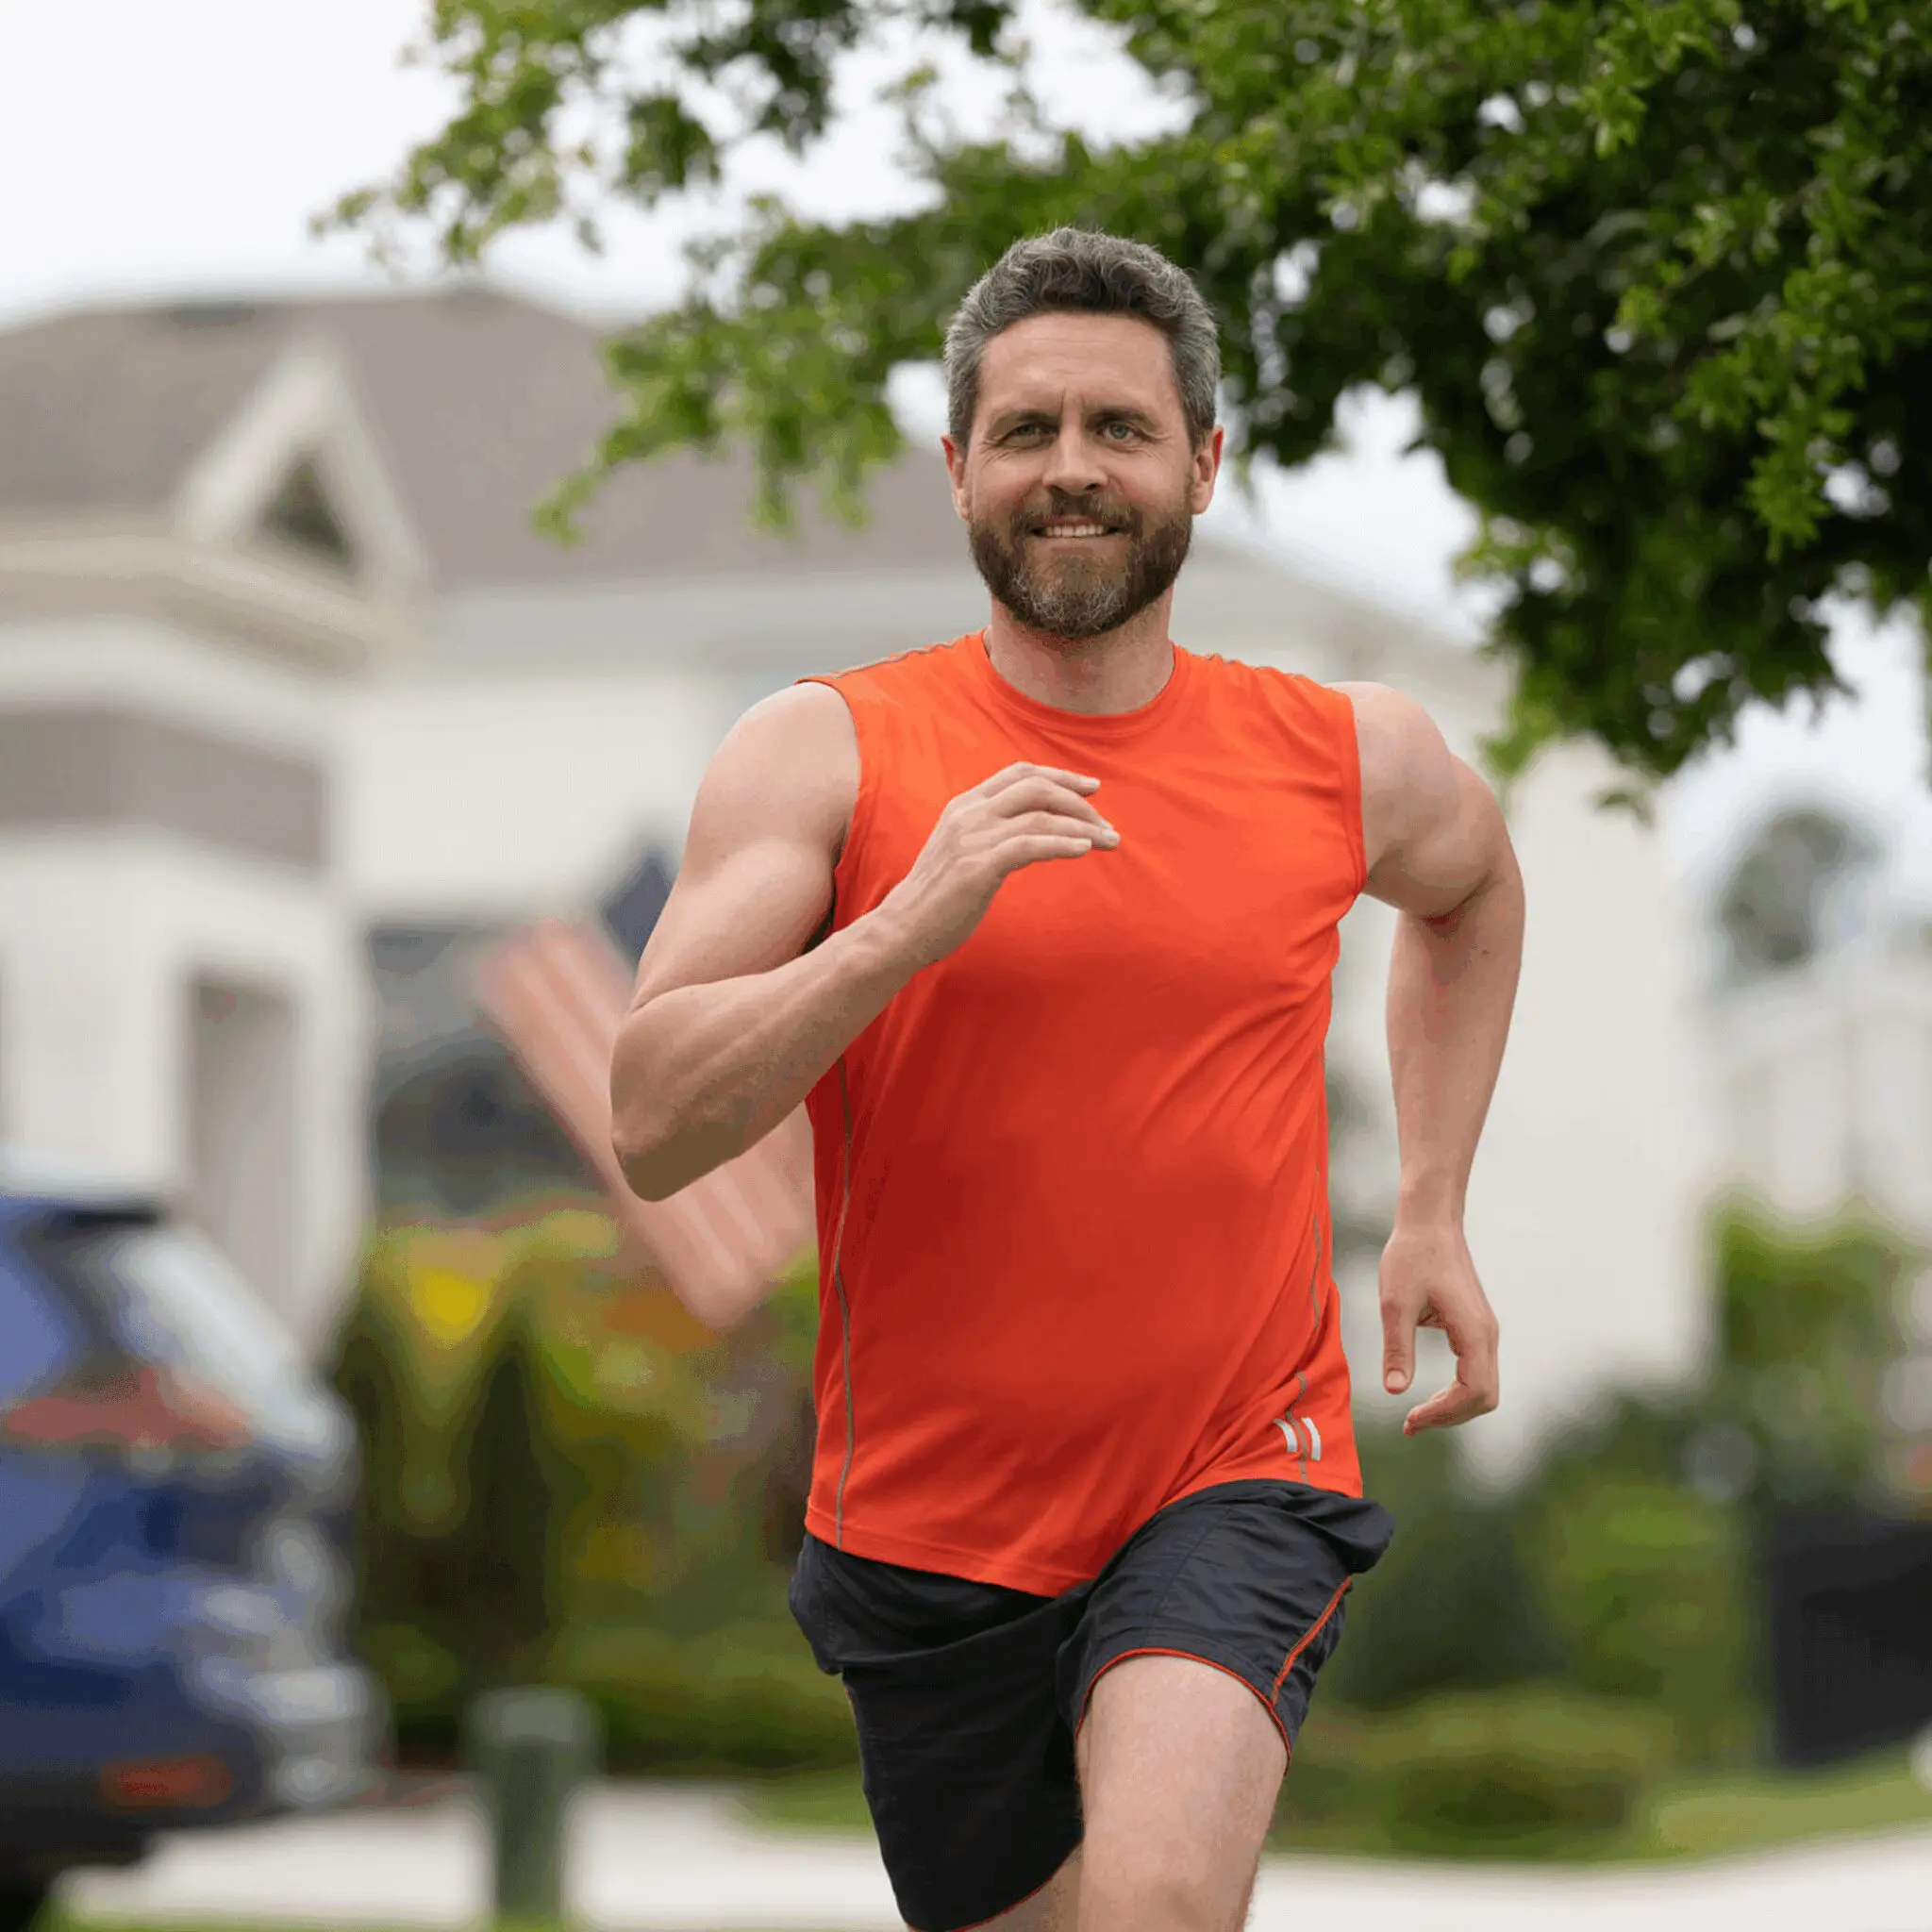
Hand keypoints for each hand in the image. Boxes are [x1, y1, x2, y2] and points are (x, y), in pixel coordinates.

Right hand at [877, 762, 1117, 971]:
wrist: (902, 928)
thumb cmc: (937, 898)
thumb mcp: (962, 852)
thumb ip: (990, 835)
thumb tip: (1030, 832)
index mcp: (965, 805)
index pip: (1019, 774)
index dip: (1060, 776)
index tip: (1092, 788)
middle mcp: (969, 814)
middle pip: (1036, 786)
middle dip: (1078, 800)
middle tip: (1106, 823)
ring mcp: (972, 838)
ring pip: (1039, 815)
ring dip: (1081, 826)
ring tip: (1108, 841)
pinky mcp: (979, 866)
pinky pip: (1030, 845)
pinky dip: (1062, 843)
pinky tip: (1084, 849)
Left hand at [1378, 1218, 1499, 1432]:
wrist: (1430, 1222)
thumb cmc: (1411, 1256)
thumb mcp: (1395, 1303)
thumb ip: (1397, 1348)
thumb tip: (1394, 1391)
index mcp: (1474, 1332)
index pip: (1473, 1392)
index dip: (1443, 1414)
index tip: (1409, 1419)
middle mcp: (1487, 1335)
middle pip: (1484, 1398)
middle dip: (1450, 1416)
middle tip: (1410, 1424)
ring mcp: (1484, 1331)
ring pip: (1483, 1388)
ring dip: (1453, 1406)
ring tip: (1416, 1416)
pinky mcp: (1475, 1326)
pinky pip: (1476, 1372)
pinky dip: (1456, 1391)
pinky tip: (1428, 1395)